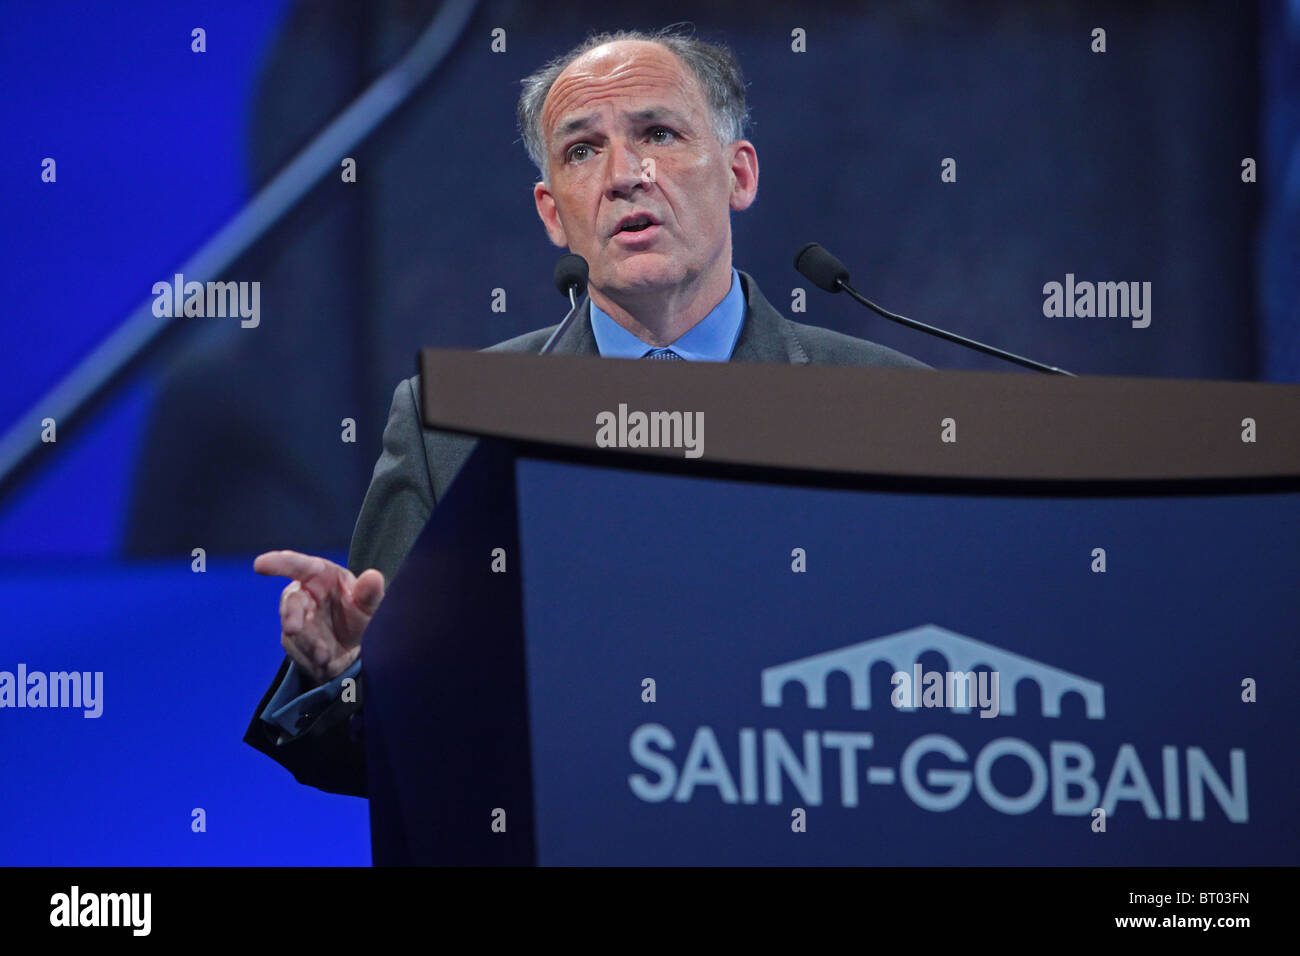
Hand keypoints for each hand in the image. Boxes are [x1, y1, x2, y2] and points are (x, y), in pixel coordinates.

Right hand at [254, 550, 385, 685]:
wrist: (353, 646)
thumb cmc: (359, 612)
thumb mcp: (370, 604)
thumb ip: (370, 593)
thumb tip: (373, 577)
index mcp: (320, 575)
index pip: (298, 565)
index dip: (279, 563)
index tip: (260, 564)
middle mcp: (303, 594)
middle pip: (291, 602)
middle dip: (291, 615)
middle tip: (292, 628)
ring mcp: (295, 618)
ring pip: (294, 631)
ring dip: (307, 644)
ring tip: (324, 656)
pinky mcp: (292, 641)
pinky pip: (298, 650)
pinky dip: (310, 657)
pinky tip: (324, 662)